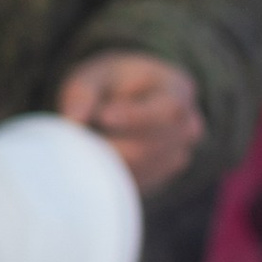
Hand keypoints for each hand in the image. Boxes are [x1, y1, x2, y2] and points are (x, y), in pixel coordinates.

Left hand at [57, 49, 204, 192]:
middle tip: (80, 138)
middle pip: (152, 147)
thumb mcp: (93, 77)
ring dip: (109, 161)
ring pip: (142, 170)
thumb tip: (74, 121)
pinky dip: (113, 174)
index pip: (167, 110)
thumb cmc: (109, 85)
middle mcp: (187, 125)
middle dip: (112, 145)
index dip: (135, 116)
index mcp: (177, 89)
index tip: (102, 117)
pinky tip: (98, 157)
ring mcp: (179, 153)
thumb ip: (82, 93)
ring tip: (90, 142)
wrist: (124, 103)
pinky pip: (137, 184)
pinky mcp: (163, 176)